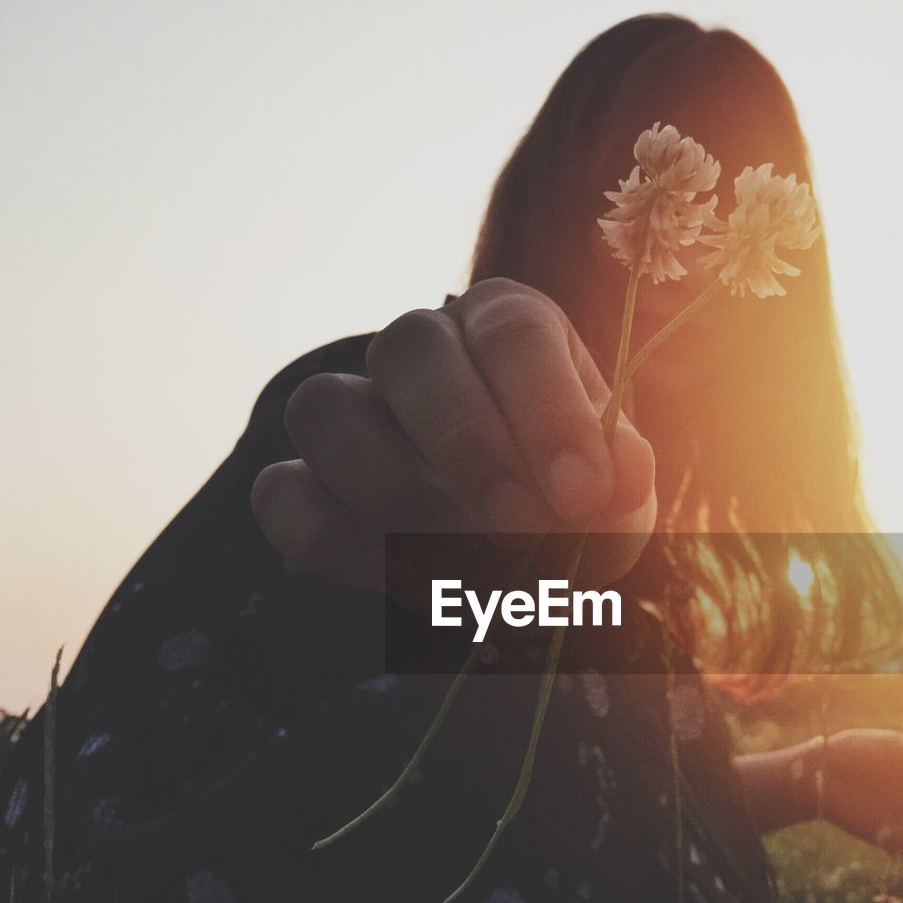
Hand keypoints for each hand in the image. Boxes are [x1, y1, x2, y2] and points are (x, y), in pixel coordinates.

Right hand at [251, 278, 657, 589]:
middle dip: (466, 443)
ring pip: (323, 409)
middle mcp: (423, 349)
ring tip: (465, 559)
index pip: (512, 331)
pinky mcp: (305, 480)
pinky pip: (281, 493)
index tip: (584, 493)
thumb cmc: (571, 506)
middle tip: (521, 527)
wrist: (518, 556)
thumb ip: (621, 482)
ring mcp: (353, 410)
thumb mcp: (616, 497)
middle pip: (408, 347)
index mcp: (509, 327)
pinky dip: (332, 538)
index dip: (547, 410)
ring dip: (395, 491)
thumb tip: (619, 474)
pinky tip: (401, 575)